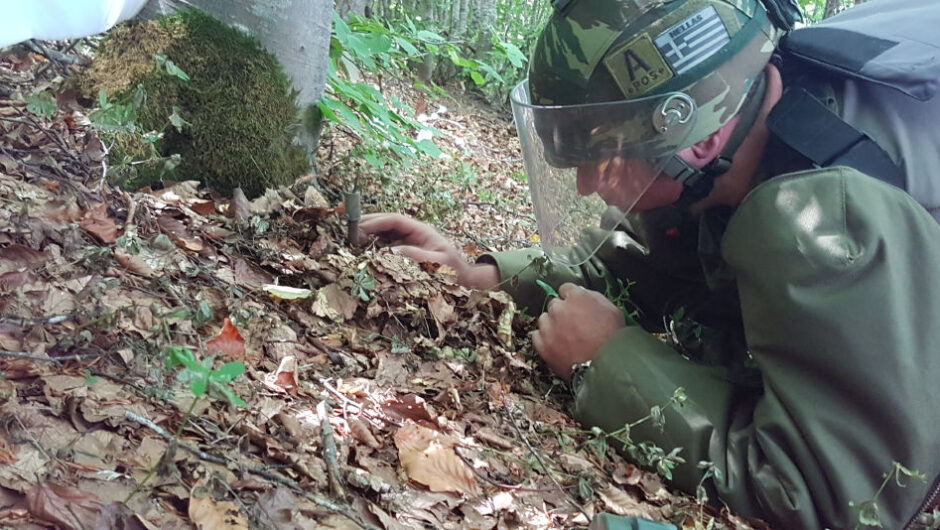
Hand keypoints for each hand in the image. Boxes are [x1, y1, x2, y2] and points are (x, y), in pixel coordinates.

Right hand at [359, 213, 497, 288]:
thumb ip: (418, 257)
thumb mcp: (438, 264)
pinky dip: (377, 245)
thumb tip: (394, 251)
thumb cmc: (454, 271)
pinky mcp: (410, 251)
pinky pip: (390, 244)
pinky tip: (366, 250)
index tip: (361, 227)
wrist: (465, 279)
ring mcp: (412, 242)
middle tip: (351, 228)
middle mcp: (416, 233)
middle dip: (371, 223)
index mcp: (422, 231)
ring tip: (354, 237)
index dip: (378, 221)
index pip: (396, 220)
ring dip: (372, 233)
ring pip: (388, 232)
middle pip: (389, 223)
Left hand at [532, 283, 625, 380]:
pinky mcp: (542, 345)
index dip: (571, 298)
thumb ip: (595, 298)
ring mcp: (549, 327)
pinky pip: (536, 336)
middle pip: (554, 304)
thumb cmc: (612, 340)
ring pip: (544, 320)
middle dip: (562, 312)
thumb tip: (583, 293)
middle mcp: (559, 309)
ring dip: (552, 325)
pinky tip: (555, 344)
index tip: (575, 306)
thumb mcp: (613, 311)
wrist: (606, 367)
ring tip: (565, 337)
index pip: (566, 289)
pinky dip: (544, 339)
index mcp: (577, 297)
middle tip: (573, 325)